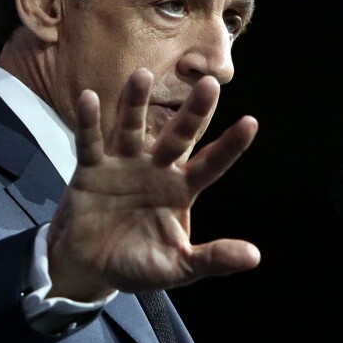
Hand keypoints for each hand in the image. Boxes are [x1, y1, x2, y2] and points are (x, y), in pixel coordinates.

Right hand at [46, 68, 259, 300]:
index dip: (229, 146)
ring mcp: (124, 165)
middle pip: (177, 136)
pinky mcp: (92, 169)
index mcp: (180, 190)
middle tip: (210, 84)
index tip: (251, 123)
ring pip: (132, 128)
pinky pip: (90, 142)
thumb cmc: (137, 264)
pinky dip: (88, 122)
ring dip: (136, 103)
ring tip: (143, 75)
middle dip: (193, 112)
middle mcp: (155, 169)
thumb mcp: (177, 267)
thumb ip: (212, 259)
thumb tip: (254, 256)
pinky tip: (88, 98)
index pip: (210, 164)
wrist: (90, 266)